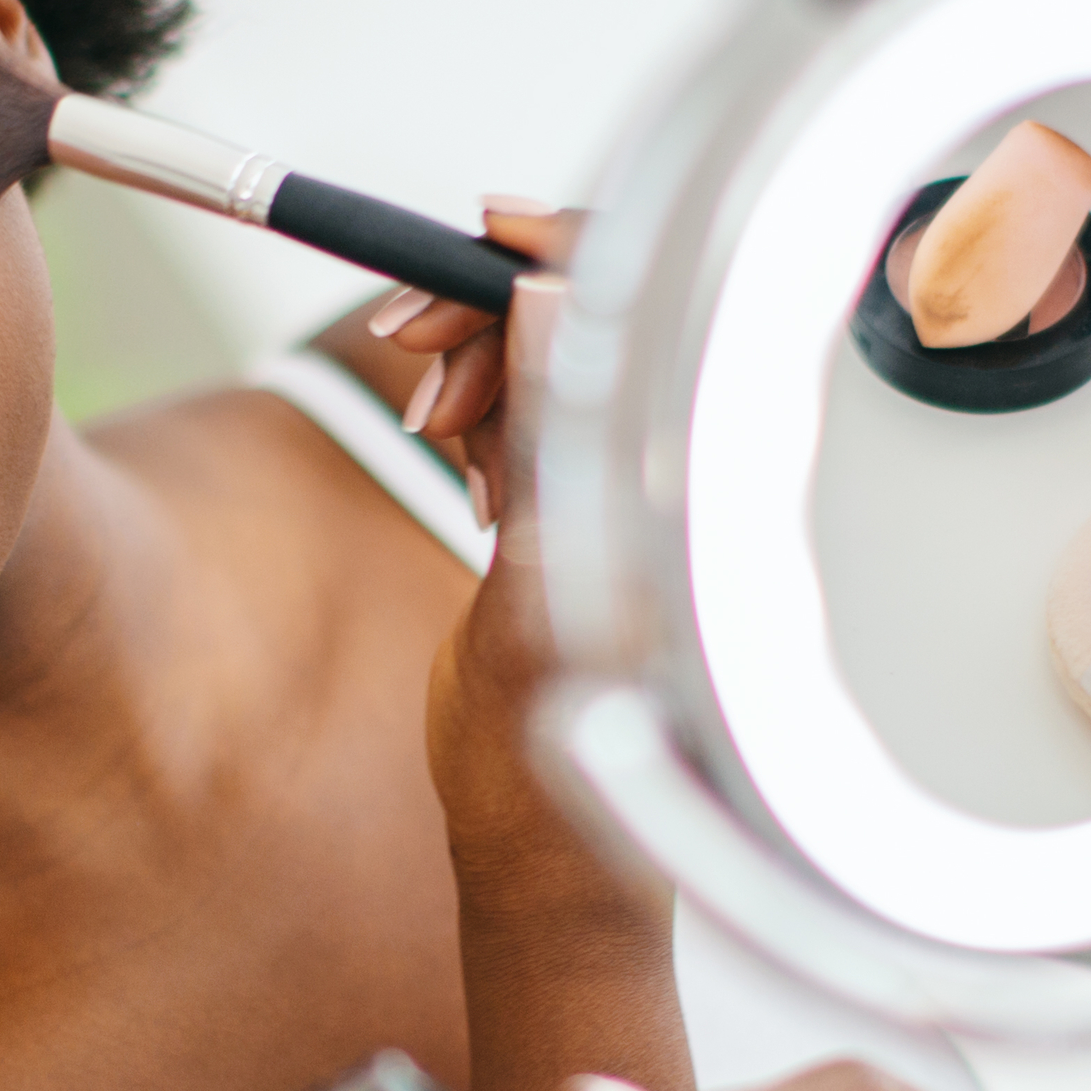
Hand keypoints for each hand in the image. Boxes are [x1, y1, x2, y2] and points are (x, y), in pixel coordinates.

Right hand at [402, 203, 610, 902]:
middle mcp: (660, 478)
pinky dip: (488, 425)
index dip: (550, 249)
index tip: (472, 238)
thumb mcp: (534, 579)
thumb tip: (550, 291)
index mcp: (672, 484)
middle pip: (577, 320)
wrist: (544, 852)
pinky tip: (468, 478)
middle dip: (482, 323)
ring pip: (544, 368)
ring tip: (444, 451)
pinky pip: (535, 423)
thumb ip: (548, 430)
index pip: (631, 305)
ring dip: (477, 378)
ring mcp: (624, 494)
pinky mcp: (588, 519)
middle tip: (419, 382)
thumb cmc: (555, 754)